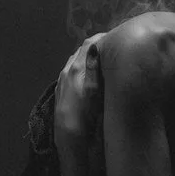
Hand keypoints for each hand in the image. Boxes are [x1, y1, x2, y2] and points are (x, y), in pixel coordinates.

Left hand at [54, 34, 105, 162]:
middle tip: (111, 48)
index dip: (101, 38)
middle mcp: (66, 70)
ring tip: (102, 60)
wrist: (69, 137)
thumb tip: (95, 46)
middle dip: (95, 46)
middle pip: (81, 51)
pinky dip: (81, 67)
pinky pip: (71, 71)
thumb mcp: (95, 90)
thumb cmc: (86, 114)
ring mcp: (62, 80)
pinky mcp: (60, 89)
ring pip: (75, 61)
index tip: (114, 37)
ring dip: (87, 57)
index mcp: (76, 68)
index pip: (88, 44)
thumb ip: (94, 68)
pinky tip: (87, 75)